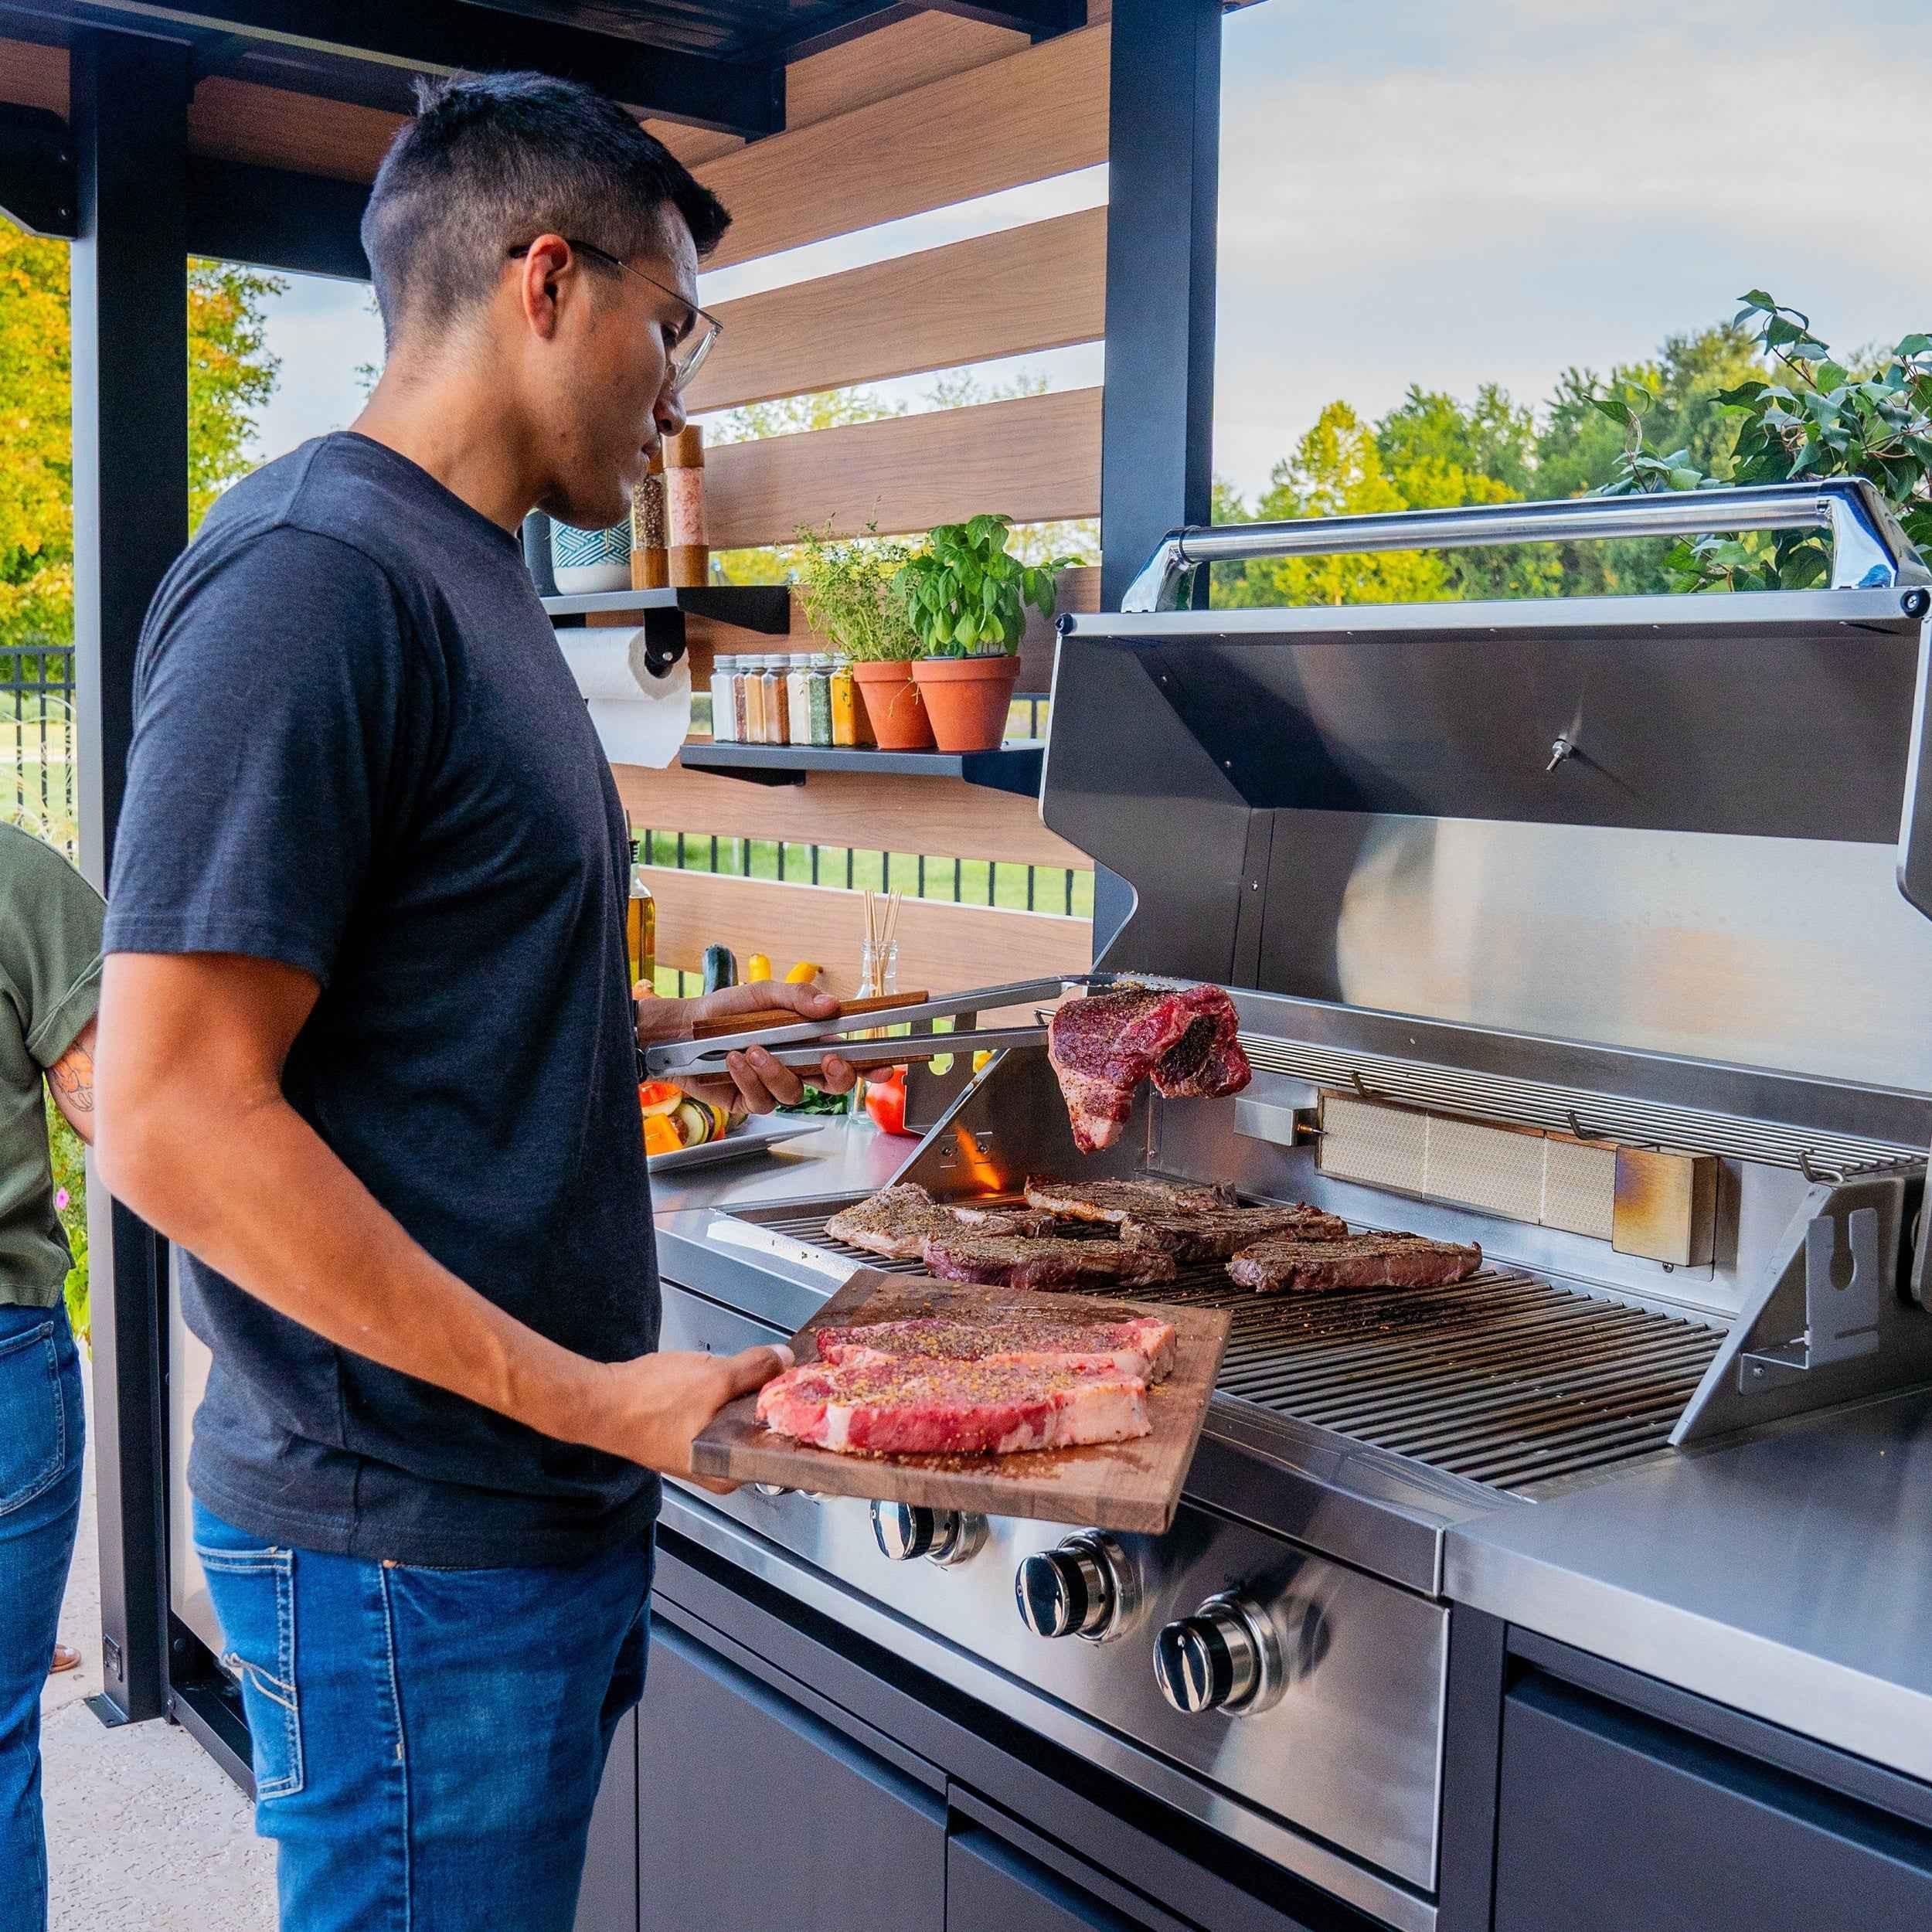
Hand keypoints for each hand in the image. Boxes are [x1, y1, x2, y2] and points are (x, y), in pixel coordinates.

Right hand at [588, 1343, 793, 1494]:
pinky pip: (718, 1410)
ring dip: (745, 1392)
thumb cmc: (648, 1403)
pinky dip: (722, 1393)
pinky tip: (717, 1375)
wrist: (598, 1401)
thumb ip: (754, 1369)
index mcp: (731, 1472)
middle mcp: (719, 1470)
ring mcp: (702, 1451)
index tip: (808, 1387)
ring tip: (748, 1369)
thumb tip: (784, 1359)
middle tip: (781, 1369)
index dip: (796, 1414)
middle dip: (769, 1398)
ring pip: (739, 1416)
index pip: (780, 1446)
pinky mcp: (686, 1432)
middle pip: (761, 1427)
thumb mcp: (713, 1379)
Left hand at [634, 980, 858, 1115]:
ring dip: (776, 1071)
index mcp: (808, 1041)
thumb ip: (798, 998)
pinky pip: (761, 1100)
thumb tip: (832, 1005)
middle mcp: (796, 1066)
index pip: (847, 1056)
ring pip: (794, 1093)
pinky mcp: (749, 1101)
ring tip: (753, 1049)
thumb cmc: (725, 1009)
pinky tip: (735, 1060)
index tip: (885, 1066)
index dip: (870, 1065)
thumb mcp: (764, 994)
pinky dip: (748, 1078)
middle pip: (832, 1084)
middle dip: (837, 1076)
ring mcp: (773, 1087)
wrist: (682, 1029)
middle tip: (829, 1059)